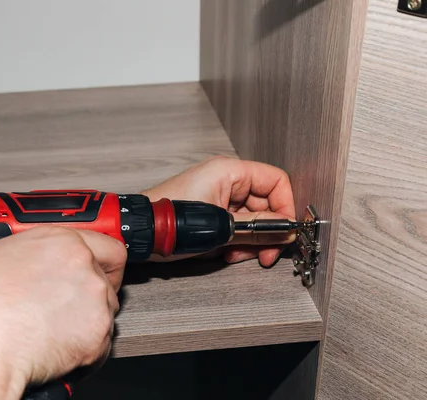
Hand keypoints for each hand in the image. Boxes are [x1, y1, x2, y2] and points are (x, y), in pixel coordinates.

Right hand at [0, 226, 126, 399]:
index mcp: (60, 241)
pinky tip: (52, 351)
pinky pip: (100, 348)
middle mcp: (83, 266)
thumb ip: (31, 259)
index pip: (109, 247)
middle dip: (89, 298)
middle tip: (64, 311)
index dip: (104, 264)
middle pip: (107, 283)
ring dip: (85, 325)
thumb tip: (31, 271)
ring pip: (104, 316)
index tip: (100, 273)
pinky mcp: (95, 336)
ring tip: (49, 334)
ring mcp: (93, 300)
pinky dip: (82, 354)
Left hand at [142, 156, 295, 266]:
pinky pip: (235, 225)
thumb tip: (286, 231)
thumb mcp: (221, 227)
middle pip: (265, 203)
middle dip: (265, 231)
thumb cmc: (171, 223)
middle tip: (265, 255)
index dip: (285, 206)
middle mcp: (225, 180)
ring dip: (249, 241)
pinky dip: (235, 241)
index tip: (285, 231)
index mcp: (229, 172)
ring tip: (235, 255)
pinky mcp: (210, 212)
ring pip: (251, 219)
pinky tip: (225, 254)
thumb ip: (258, 228)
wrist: (140, 235)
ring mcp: (217, 196)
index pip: (275, 181)